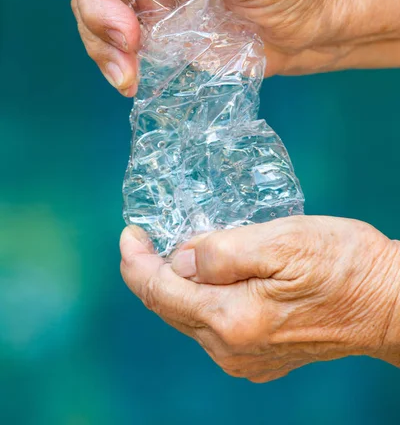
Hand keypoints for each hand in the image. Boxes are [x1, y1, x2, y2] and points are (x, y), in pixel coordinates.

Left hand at [120, 216, 399, 381]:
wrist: (388, 304)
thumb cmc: (342, 264)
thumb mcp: (282, 240)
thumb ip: (222, 251)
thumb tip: (179, 257)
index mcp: (231, 319)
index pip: (158, 291)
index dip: (136, 260)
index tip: (130, 233)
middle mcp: (231, 349)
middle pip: (170, 307)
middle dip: (155, 269)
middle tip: (153, 234)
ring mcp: (245, 359)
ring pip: (190, 317)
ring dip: (181, 283)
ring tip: (187, 249)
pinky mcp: (259, 358)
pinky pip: (212, 327)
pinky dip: (204, 299)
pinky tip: (216, 276)